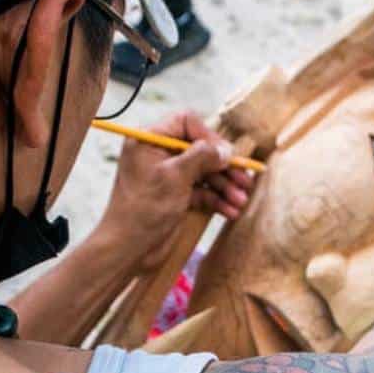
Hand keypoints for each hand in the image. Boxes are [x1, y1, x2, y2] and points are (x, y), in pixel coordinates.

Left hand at [97, 111, 254, 271]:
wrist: (128, 249)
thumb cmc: (144, 209)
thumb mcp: (175, 177)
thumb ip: (201, 157)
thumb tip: (225, 149)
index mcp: (150, 141)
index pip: (186, 123)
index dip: (209, 137)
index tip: (225, 155)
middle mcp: (159, 155)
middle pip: (200, 149)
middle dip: (224, 166)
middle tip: (245, 179)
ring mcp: (169, 177)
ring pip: (205, 172)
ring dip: (225, 185)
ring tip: (241, 200)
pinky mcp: (176, 196)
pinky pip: (202, 191)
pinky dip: (217, 199)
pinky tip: (231, 211)